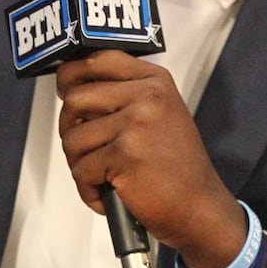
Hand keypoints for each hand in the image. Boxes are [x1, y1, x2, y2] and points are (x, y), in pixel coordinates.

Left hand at [56, 50, 246, 267]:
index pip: (97, 59)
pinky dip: (88, 189)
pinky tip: (108, 194)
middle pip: (75, 98)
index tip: (66, 92)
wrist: (200, 209)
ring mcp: (137, 123)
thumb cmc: (175, 166)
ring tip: (102, 176)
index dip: (71, 75)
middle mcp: (147, 95)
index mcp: (154, 80)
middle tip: (85, 150)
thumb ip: (123, 95)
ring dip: (79, 163)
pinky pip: (81, 169)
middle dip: (69, 128)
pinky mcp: (126, 154)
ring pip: (72, 137)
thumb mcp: (159, 113)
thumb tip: (71, 89)